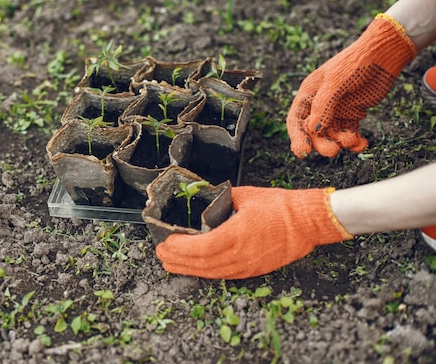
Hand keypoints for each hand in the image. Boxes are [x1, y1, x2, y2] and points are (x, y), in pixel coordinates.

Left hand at [155, 186, 352, 279]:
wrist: (309, 222)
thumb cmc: (281, 207)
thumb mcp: (246, 196)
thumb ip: (222, 199)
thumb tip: (205, 197)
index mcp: (238, 234)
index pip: (202, 247)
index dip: (181, 247)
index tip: (167, 242)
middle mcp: (241, 254)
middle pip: (202, 264)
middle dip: (177, 260)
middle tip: (160, 254)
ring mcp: (248, 266)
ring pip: (211, 273)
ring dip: (188, 269)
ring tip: (170, 264)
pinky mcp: (254, 270)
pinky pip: (224, 275)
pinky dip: (205, 272)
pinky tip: (194, 268)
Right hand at [287, 14, 416, 157]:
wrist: (383, 54)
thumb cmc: (355, 63)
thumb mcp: (335, 82)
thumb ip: (323, 106)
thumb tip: (312, 129)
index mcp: (308, 94)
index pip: (297, 120)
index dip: (297, 137)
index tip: (302, 152)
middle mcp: (319, 104)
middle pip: (314, 132)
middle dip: (322, 143)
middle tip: (332, 151)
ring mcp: (336, 110)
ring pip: (333, 135)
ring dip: (341, 142)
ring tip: (353, 141)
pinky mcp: (353, 114)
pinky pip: (350, 133)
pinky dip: (355, 142)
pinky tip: (362, 144)